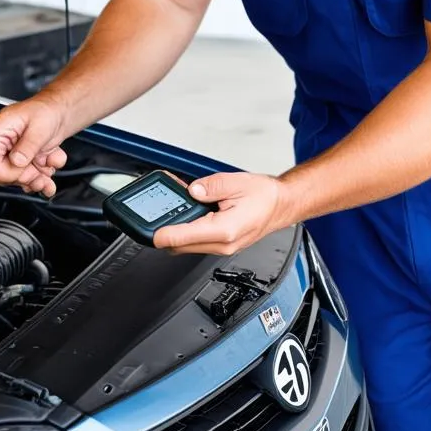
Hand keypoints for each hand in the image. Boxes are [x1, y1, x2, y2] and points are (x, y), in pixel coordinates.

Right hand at [0, 97, 68, 196]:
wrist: (56, 112)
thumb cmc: (44, 112)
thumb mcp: (39, 126)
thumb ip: (28, 145)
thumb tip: (17, 161)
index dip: (13, 174)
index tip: (29, 168)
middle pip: (4, 178)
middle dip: (29, 176)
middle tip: (44, 166)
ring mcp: (5, 157)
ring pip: (17, 181)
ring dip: (38, 176)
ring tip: (50, 162)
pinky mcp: (16, 164)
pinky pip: (26, 180)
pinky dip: (42, 175)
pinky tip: (49, 162)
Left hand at [153, 172, 293, 255]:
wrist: (281, 205)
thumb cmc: (264, 196)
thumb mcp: (235, 182)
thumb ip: (209, 187)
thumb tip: (192, 190)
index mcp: (224, 230)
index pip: (182, 238)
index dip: (161, 234)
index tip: (148, 229)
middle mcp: (222, 244)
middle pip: (179, 246)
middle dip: (164, 232)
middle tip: (155, 213)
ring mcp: (222, 247)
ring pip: (186, 247)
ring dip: (175, 233)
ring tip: (171, 210)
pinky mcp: (222, 245)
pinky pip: (197, 242)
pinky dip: (187, 232)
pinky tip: (187, 215)